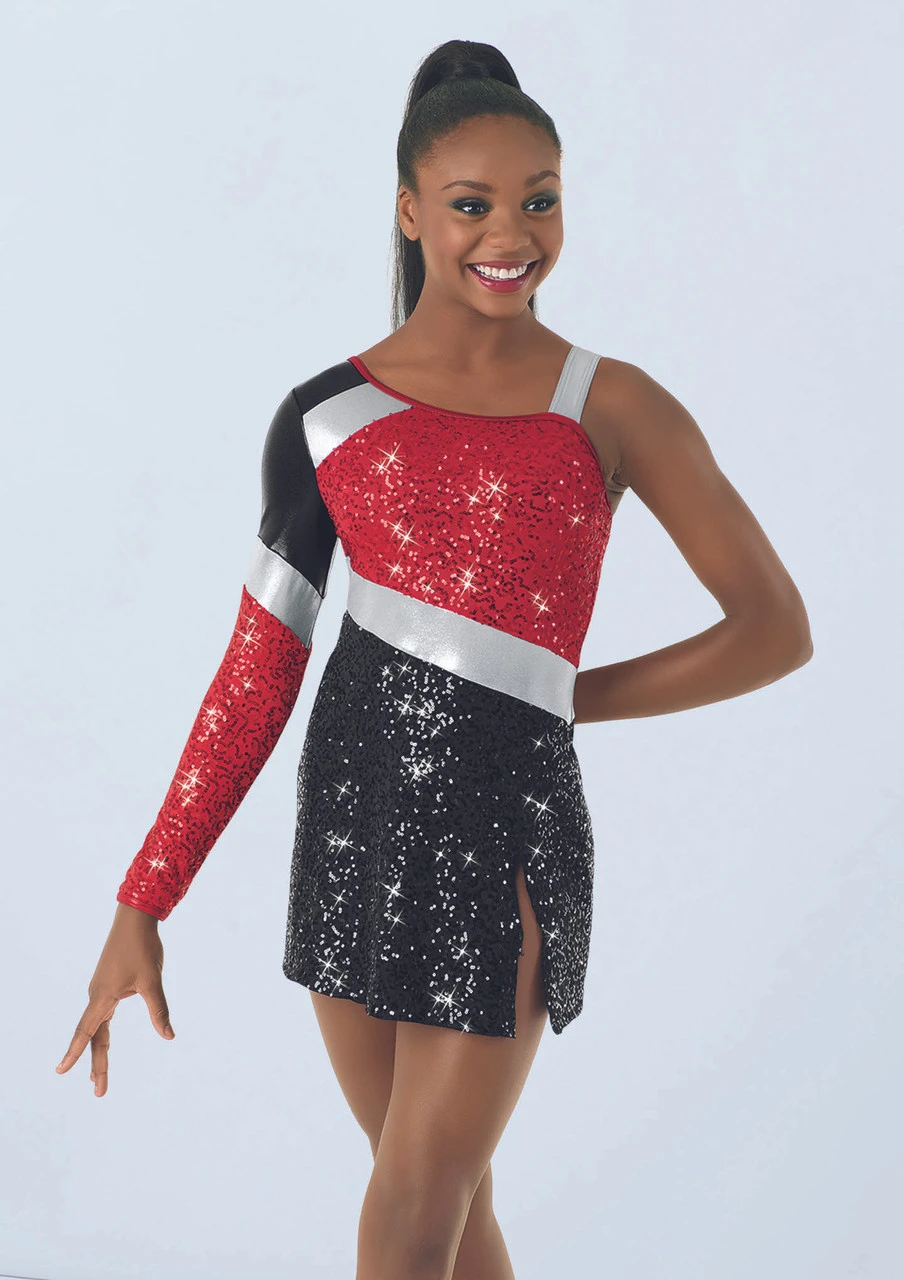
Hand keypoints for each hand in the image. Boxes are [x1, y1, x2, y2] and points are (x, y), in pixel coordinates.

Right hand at [55, 902, 175, 1095]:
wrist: (135, 920)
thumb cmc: (142, 947)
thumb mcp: (152, 981)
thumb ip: (159, 1010)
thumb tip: (169, 1036)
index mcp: (103, 997)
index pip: (86, 1033)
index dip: (74, 1054)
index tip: (60, 1071)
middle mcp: (97, 996)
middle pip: (92, 1037)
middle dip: (95, 1064)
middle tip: (99, 1091)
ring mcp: (101, 990)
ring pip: (96, 1028)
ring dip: (97, 1051)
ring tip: (96, 1075)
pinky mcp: (107, 985)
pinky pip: (101, 1016)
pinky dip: (101, 1034)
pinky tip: (102, 1040)